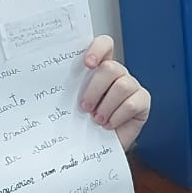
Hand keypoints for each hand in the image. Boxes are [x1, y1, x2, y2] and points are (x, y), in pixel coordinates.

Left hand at [79, 35, 150, 149]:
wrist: (98, 148)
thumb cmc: (84, 124)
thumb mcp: (72, 104)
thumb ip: (68, 90)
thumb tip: (49, 82)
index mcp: (100, 68)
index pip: (105, 44)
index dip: (98, 48)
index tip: (87, 64)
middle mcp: (118, 74)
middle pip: (111, 67)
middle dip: (94, 89)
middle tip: (84, 107)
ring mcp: (132, 86)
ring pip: (122, 85)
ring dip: (106, 106)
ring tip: (97, 119)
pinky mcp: (143, 101)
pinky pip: (132, 103)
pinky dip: (117, 116)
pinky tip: (109, 124)